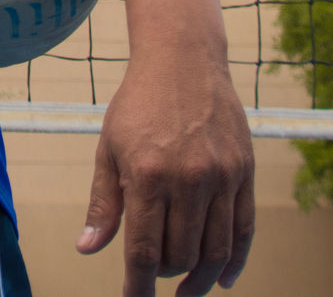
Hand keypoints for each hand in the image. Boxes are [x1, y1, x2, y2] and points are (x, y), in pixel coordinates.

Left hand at [76, 55, 253, 295]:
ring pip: (216, 250)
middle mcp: (188, 179)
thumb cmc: (138, 105)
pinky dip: (235, 261)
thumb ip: (103, 203)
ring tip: (187, 290)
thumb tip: (87, 249)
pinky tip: (222, 279)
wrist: (183, 59)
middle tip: (155, 276)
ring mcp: (222, 176)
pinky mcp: (244, 172)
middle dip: (165, 275)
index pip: (144, 251)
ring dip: (200, 279)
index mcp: (148, 175)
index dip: (139, 287)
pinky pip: (244, 229)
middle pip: (181, 255)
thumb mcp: (109, 148)